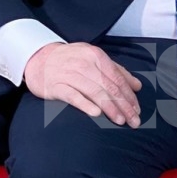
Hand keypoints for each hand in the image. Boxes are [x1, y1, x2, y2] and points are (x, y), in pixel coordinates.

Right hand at [24, 42, 142, 126]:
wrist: (38, 58)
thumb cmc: (71, 60)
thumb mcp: (94, 59)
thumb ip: (117, 71)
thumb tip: (137, 86)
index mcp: (96, 56)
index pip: (118, 78)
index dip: (129, 96)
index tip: (137, 110)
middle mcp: (84, 64)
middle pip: (109, 87)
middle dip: (124, 105)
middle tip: (134, 121)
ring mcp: (70, 75)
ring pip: (95, 92)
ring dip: (110, 108)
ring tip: (120, 120)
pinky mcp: (57, 86)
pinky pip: (73, 96)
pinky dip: (86, 105)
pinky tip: (97, 114)